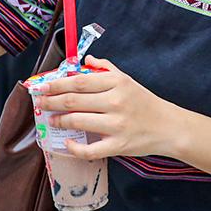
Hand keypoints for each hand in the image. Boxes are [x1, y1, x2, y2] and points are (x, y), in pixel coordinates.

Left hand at [34, 56, 178, 158]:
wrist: (169, 127)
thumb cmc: (144, 102)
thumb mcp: (128, 80)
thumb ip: (106, 69)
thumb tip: (86, 61)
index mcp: (117, 83)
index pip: (79, 81)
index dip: (57, 84)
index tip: (42, 86)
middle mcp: (116, 102)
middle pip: (74, 100)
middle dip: (52, 101)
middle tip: (40, 102)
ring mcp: (117, 125)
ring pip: (78, 121)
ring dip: (60, 121)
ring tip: (51, 119)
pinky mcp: (118, 145)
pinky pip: (90, 149)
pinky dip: (75, 147)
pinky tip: (67, 143)